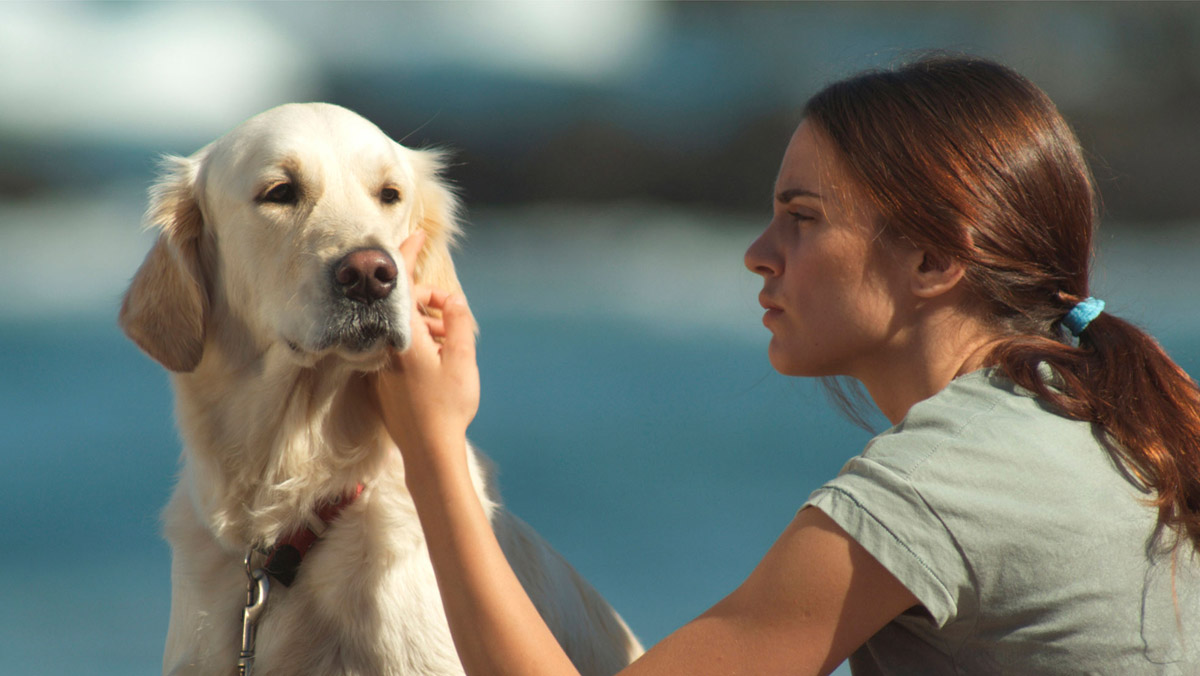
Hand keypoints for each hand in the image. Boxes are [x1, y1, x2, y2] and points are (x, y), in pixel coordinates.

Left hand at [373, 231, 479, 476]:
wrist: (428, 450)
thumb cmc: (448, 407)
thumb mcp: (462, 359)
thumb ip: (456, 322)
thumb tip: (451, 298)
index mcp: (404, 337)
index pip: (402, 285)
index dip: (408, 255)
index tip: (417, 236)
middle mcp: (386, 346)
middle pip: (404, 305)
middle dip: (430, 300)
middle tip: (451, 312)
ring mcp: (381, 363)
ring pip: (402, 327)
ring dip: (427, 323)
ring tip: (450, 340)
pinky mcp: (381, 378)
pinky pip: (398, 345)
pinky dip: (417, 341)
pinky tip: (437, 356)